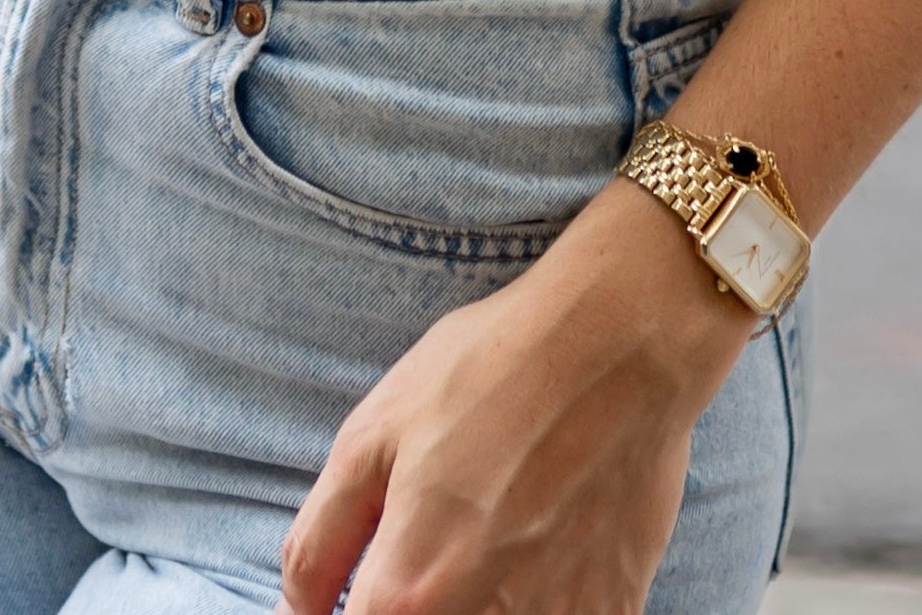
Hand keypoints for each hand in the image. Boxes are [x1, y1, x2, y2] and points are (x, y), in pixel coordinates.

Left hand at [280, 181, 753, 614]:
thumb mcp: (374, 430)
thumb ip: (319, 541)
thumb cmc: (495, 366)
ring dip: (478, 599)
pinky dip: (540, 599)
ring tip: (497, 530)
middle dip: (418, 599)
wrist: (624, 334)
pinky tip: (544, 543)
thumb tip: (297, 612)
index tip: (369, 583)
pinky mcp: (612, 611)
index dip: (356, 610)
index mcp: (407, 590)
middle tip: (438, 540)